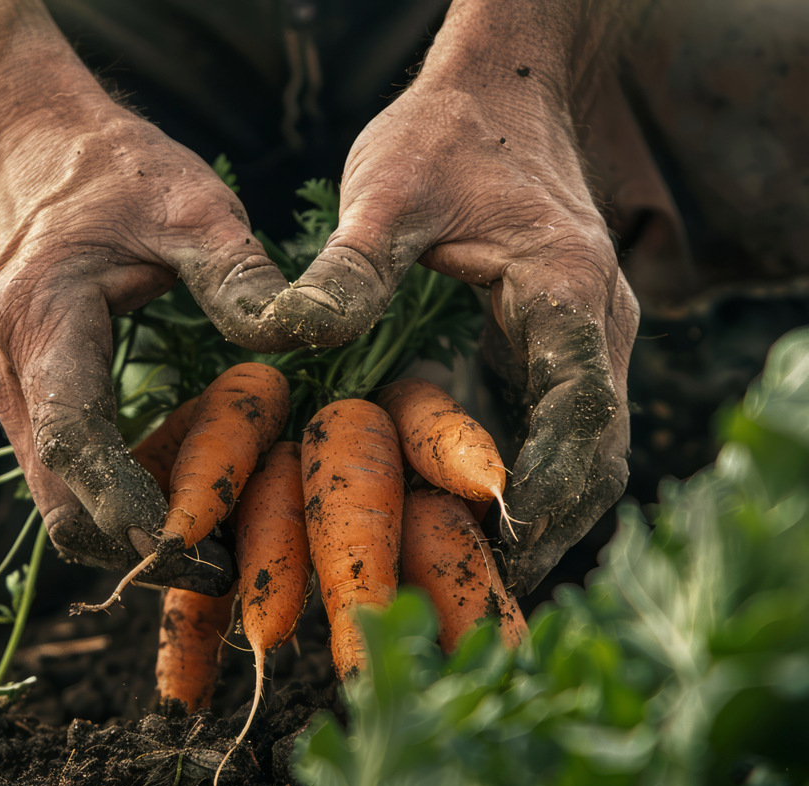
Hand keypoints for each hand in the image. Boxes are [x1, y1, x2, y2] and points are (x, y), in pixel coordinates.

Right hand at [0, 99, 299, 593]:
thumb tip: (298, 338)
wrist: (33, 152)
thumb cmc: (112, 172)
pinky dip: (120, 499)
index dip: (125, 503)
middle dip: (132, 544)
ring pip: (60, 498)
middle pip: (58, 497)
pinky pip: (69, 474)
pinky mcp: (34, 399)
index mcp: (44, 321)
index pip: (76, 439)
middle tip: (222, 563)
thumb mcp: (187, 202)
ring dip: (129, 530)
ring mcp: (16, 392)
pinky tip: (185, 492)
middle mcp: (14, 372)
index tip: (185, 547)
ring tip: (217, 538)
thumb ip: (237, 272)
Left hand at [271, 25, 638, 594]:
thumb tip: (291, 336)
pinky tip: (468, 509)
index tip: (491, 558)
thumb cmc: (446, 131)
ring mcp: (585, 333)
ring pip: (583, 448)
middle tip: (476, 596)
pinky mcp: (559, 335)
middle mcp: (597, 323)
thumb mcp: (388, 189)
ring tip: (470, 574)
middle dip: (545, 530)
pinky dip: (526, 475)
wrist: (500, 86)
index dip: (542, 501)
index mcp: (567, 293)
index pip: (578, 424)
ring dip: (539, 514)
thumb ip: (350, 267)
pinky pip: (558, 424)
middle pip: (595, 456)